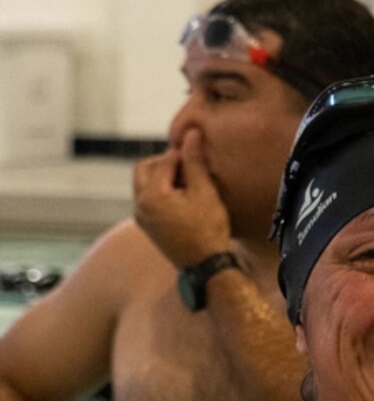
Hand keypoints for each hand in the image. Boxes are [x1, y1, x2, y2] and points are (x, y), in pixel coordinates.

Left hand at [133, 129, 230, 266]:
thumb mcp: (205, 192)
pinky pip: (148, 201)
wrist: (206, 266)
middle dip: (165, 163)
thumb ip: (195, 162)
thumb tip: (191, 133)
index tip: (200, 153)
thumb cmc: (208, 229)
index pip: (164, 161)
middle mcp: (139, 205)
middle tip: (189, 167)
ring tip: (189, 184)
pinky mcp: (148, 228)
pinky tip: (184, 200)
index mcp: (151, 195)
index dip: (183, 154)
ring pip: (145, 185)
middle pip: (144, 169)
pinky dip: (162, 193)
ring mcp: (142, 218)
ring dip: (163, 178)